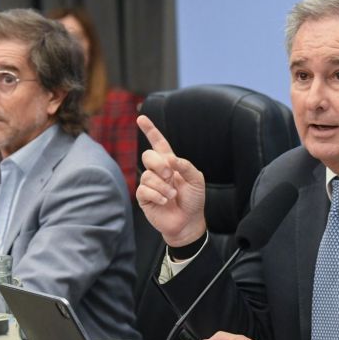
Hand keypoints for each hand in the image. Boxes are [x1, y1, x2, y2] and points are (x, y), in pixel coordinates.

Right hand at [136, 115, 206, 245]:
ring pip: (147, 175)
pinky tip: (166, 202)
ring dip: (163, 186)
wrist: (189, 222)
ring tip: (172, 196)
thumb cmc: (194, 200)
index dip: (150, 130)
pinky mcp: (144, 197)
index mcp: (170, 163)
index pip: (158, 143)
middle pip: (148, 155)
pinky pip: (144, 190)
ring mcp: (149, 184)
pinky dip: (158, 195)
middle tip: (171, 175)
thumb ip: (186, 166)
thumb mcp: (197, 180)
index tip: (141, 118)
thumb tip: (170, 159)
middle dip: (159, 164)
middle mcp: (157, 171)